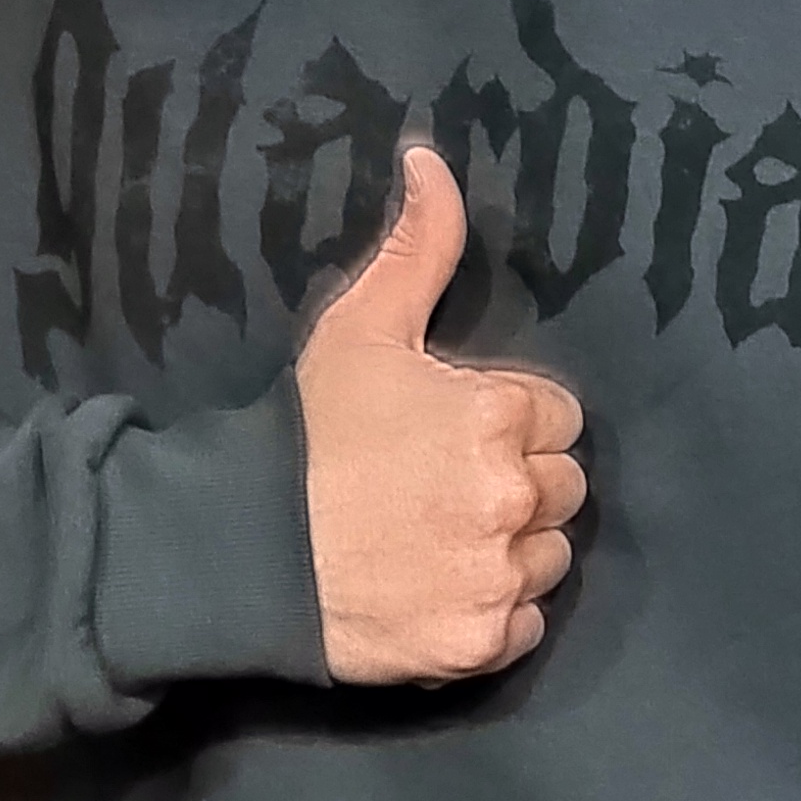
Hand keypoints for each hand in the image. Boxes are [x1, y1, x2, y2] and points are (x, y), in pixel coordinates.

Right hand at [294, 147, 586, 680]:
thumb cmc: (305, 434)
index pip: (557, 418)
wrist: (238, 550)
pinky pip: (524, 624)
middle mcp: (511, 496)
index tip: (451, 436)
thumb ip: (417, 246)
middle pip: (563, 490)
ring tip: (434, 540)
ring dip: (509, 551)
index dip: (508, 425)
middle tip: (440, 491)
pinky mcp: (478, 641)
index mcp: (500, 415)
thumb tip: (430, 159)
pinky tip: (436, 590)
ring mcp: (497, 574)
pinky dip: (490, 614)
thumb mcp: (359, 328)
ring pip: (548, 558)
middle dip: (516, 487)